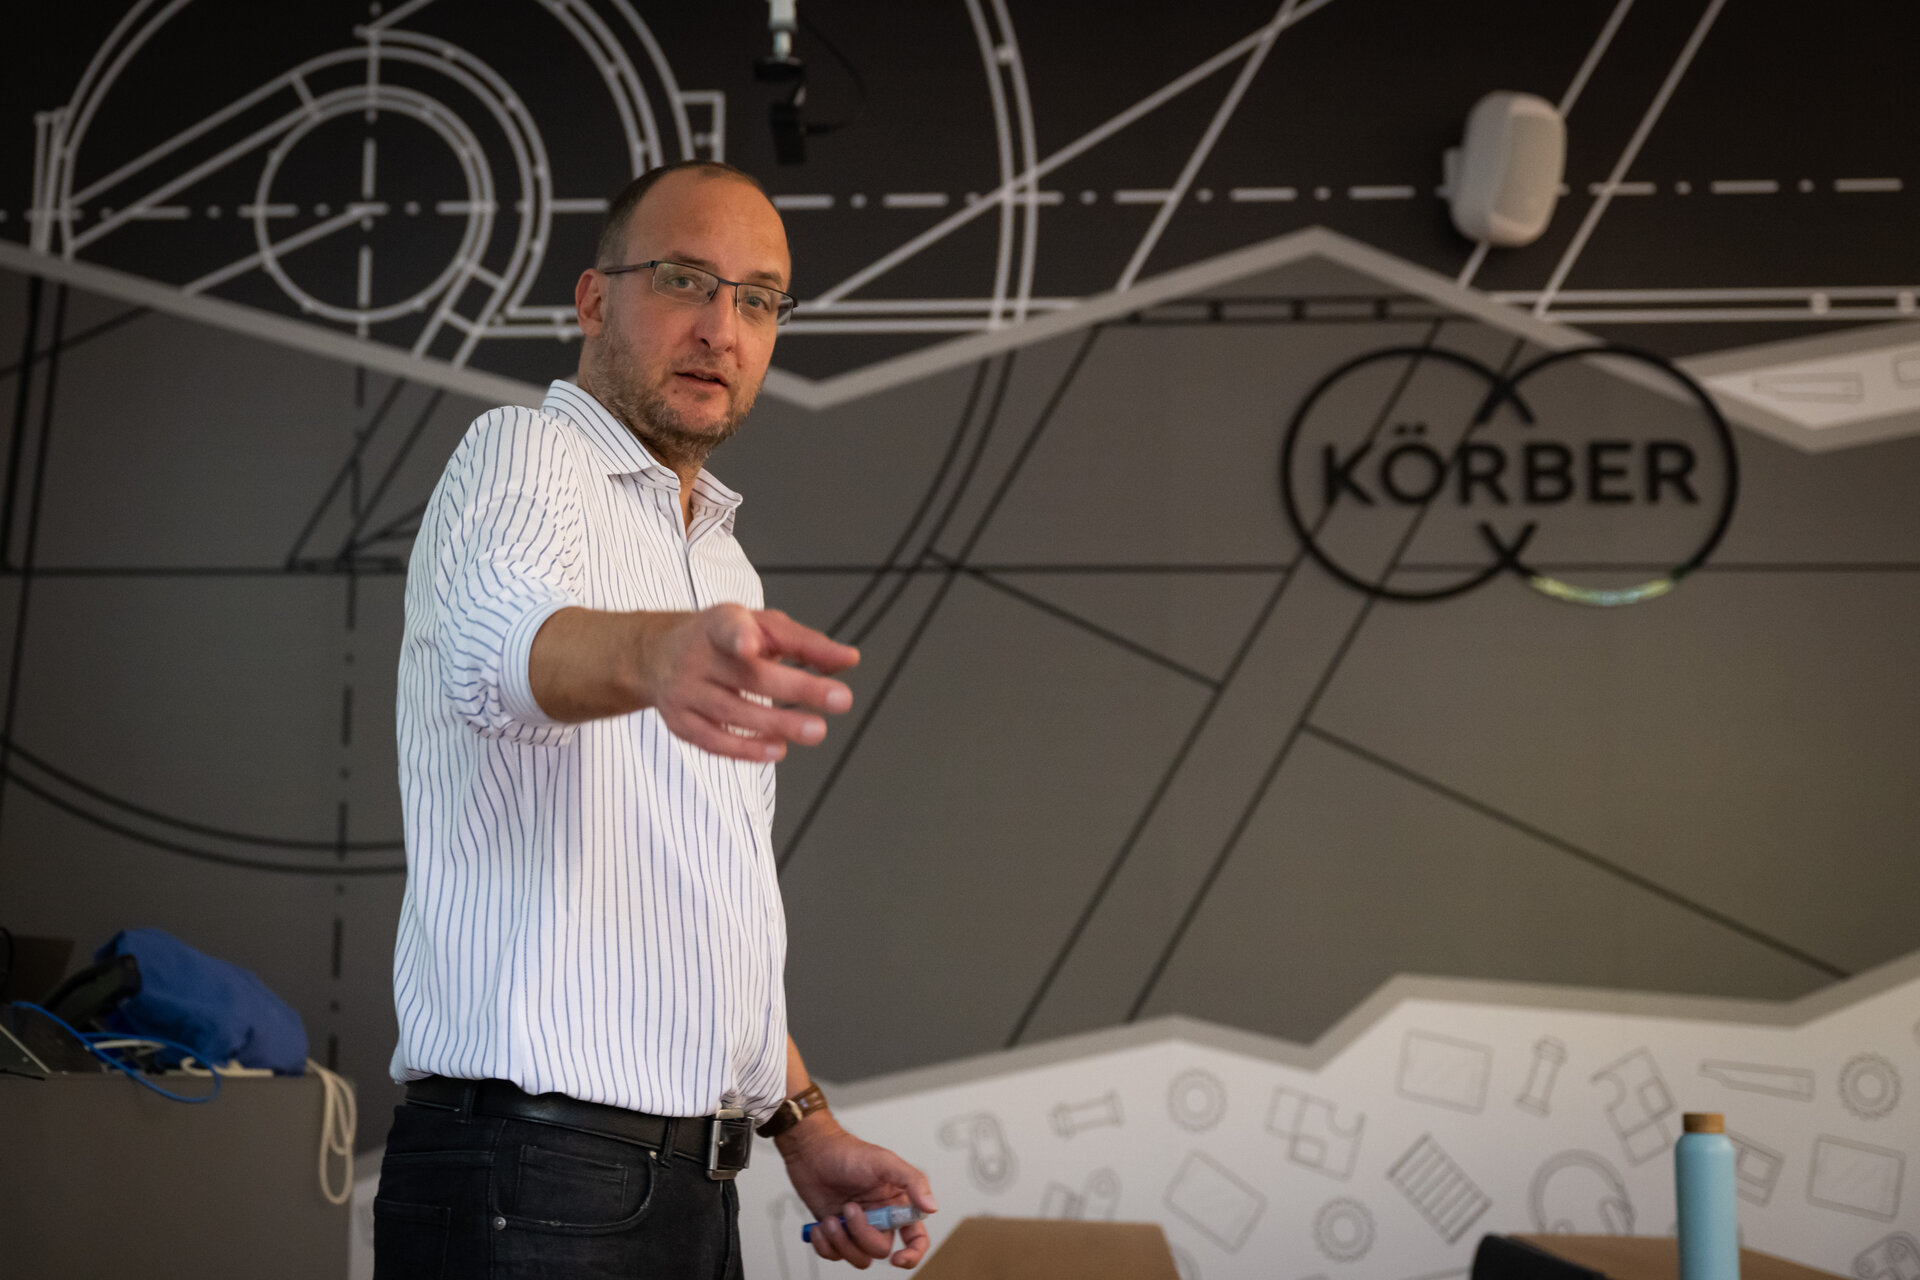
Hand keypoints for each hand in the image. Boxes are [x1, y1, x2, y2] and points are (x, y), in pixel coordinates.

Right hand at [637, 605, 857, 761]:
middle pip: (748, 676)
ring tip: (817, 730)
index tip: (751, 645)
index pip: (727, 628)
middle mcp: (697, 657)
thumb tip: (849, 659)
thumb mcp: (761, 627)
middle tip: (842, 700)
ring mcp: (684, 691)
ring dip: (778, 724)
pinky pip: (714, 741)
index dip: (739, 636)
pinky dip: (747, 749)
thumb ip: (805, 643)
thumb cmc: (723, 639)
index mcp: (718, 625)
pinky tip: (778, 749)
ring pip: (733, 712)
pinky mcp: (680, 722)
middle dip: (797, 688)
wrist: (656, 655)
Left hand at [782, 1119, 936, 1268]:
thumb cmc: (848, 1153)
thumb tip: (931, 1207)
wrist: (812, 1153)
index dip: (913, 1253)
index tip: (899, 1258)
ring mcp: (856, 1227)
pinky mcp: (836, 1233)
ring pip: (858, 1257)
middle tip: (848, 1207)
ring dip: (841, 1242)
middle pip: (881, 1250)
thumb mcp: (885, 1162)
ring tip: (830, 1220)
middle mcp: (879, 1219)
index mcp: (896, 1204)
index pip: (916, 1237)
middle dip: (861, 1234)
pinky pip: (835, 1255)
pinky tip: (819, 1227)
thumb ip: (913, 1182)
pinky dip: (825, 1246)